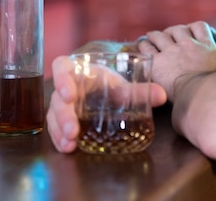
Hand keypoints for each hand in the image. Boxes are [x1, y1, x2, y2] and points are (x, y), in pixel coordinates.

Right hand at [46, 55, 167, 152]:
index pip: (61, 67)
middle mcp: (65, 88)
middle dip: (64, 115)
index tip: (69, 94)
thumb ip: (140, 91)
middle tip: (72, 129)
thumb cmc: (109, 86)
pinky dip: (60, 139)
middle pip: (57, 98)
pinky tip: (68, 148)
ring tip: (70, 142)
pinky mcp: (62, 121)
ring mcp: (61, 106)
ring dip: (59, 130)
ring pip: (53, 116)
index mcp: (78, 72)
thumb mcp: (122, 87)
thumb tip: (162, 95)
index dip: (61, 78)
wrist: (106, 95)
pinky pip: (55, 129)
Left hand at [140, 21, 215, 99]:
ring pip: (159, 35)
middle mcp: (188, 45)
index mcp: (206, 46)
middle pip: (176, 29)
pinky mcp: (157, 62)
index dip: (192, 28)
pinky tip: (142, 49)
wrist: (202, 96)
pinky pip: (146, 48)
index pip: (199, 27)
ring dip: (154, 36)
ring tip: (150, 39)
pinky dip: (143, 46)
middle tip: (166, 38)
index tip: (188, 33)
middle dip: (170, 32)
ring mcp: (171, 52)